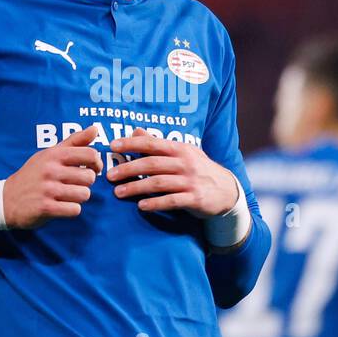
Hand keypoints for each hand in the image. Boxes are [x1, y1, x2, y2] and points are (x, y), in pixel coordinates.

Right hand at [3, 126, 103, 228]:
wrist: (7, 198)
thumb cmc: (33, 174)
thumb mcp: (50, 154)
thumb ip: (74, 141)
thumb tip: (95, 129)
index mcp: (54, 155)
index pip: (90, 154)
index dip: (96, 163)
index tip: (91, 168)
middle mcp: (51, 170)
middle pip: (90, 177)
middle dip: (86, 183)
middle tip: (75, 184)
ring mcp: (48, 190)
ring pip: (85, 194)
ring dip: (79, 198)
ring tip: (68, 195)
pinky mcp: (46, 207)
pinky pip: (75, 210)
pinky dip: (72, 210)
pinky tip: (62, 206)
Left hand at [106, 127, 237, 215]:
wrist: (227, 190)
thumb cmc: (199, 169)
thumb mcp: (183, 153)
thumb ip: (158, 144)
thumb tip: (136, 130)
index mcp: (180, 149)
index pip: (152, 143)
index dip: (131, 143)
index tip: (113, 146)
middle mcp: (185, 163)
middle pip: (152, 164)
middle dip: (129, 168)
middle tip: (110, 176)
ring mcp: (190, 181)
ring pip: (159, 183)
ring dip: (137, 187)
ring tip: (119, 192)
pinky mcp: (195, 198)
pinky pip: (172, 201)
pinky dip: (156, 203)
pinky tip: (142, 206)